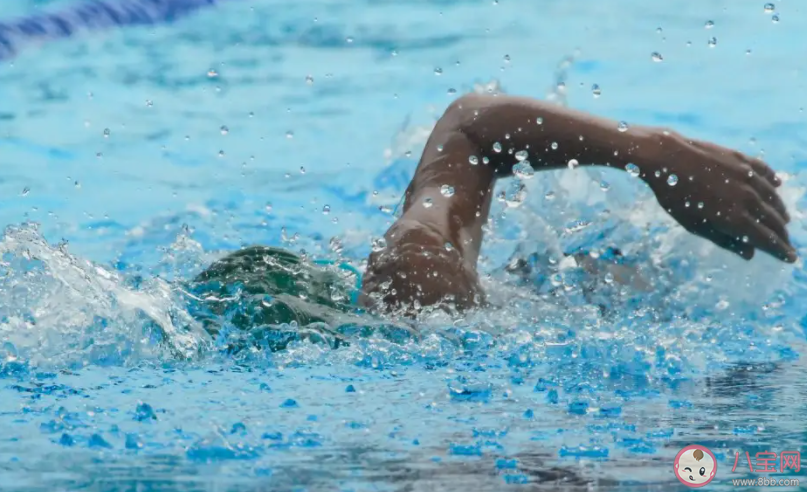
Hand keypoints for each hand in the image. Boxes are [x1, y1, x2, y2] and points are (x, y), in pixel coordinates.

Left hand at [641, 129, 795, 261]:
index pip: (766, 239)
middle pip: (773, 220)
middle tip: (786, 243)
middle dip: (782, 234)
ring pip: (772, 197)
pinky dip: (772, 181)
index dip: (780, 250)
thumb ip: (724, 240)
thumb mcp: (695, 225)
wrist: (667, 158)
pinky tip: (777, 185)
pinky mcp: (741, 159)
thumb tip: (749, 254)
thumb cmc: (676, 196)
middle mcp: (747, 198)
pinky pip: (764, 171)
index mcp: (735, 218)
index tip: (791, 257)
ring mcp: (746, 176)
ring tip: (783, 220)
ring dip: (780, 211)